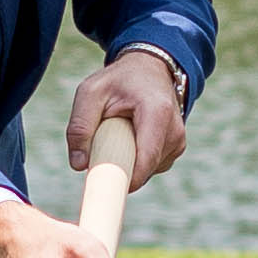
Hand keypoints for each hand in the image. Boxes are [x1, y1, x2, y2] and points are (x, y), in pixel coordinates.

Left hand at [67, 48, 190, 189]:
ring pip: (147, 170)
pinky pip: (151, 166)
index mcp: (156, 113)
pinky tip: (130, 138)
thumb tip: (79, 165)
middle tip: (101, 144)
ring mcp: (179, 141)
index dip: (124, 180)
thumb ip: (79, 126)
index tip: (102, 189)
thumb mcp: (90, 93)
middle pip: (144, 169)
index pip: (145, 160)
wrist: (150, 68)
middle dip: (119, 167)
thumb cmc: (118, 80)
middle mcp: (175, 130)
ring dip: (128, 160)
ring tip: (120, 133)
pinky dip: (136, 158)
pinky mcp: (176, 148)